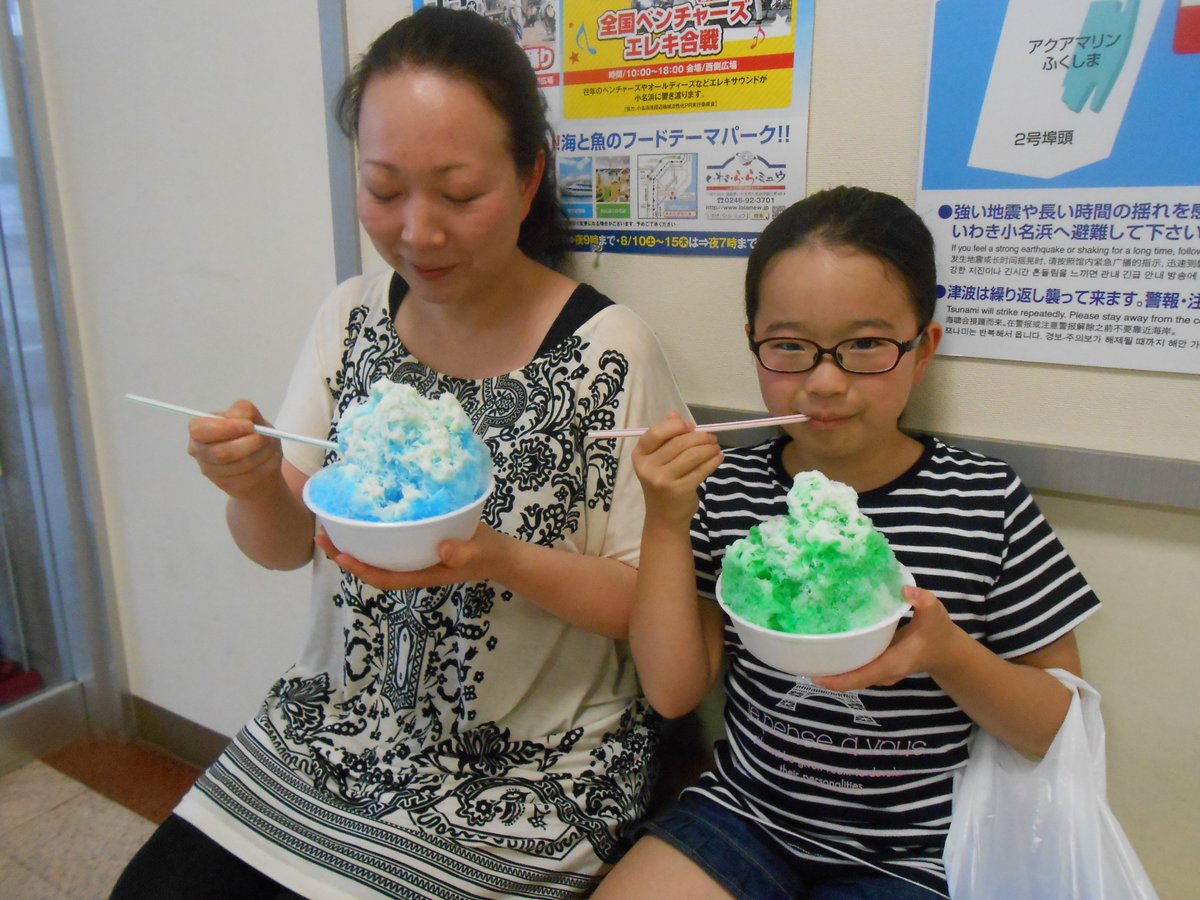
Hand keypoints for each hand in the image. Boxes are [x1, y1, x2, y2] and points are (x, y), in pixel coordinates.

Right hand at [187, 400, 283, 498]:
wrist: (261, 463)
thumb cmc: (252, 435)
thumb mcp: (254, 418)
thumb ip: (244, 410)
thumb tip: (239, 416)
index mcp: (200, 429)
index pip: (200, 430)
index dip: (227, 428)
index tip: (250, 426)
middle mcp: (200, 451)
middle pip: (220, 452)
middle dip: (249, 444)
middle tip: (264, 438)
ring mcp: (211, 471)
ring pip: (238, 465)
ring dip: (261, 454)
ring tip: (269, 447)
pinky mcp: (226, 485)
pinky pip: (248, 477)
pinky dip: (264, 466)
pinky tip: (266, 460)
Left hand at [314, 522, 505, 590]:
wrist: (500, 556)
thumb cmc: (488, 555)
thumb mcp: (479, 552)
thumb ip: (463, 553)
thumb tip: (442, 549)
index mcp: (422, 573)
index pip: (384, 577)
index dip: (360, 568)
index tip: (340, 555)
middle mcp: (413, 567)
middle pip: (373, 566)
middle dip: (347, 555)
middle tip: (322, 535)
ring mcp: (415, 556)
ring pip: (379, 555)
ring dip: (356, 543)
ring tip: (335, 525)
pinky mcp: (419, 543)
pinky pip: (391, 542)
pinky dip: (374, 532)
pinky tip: (366, 517)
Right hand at [632, 412, 722, 528]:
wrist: (664, 518)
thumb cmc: (663, 483)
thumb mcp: (658, 460)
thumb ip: (666, 437)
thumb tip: (675, 414)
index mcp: (640, 455)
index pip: (655, 432)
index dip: (676, 426)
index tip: (690, 426)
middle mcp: (648, 467)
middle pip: (678, 442)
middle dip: (699, 437)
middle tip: (711, 438)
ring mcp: (663, 480)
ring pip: (692, 455)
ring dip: (708, 448)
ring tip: (715, 447)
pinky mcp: (680, 490)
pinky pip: (702, 469)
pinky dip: (713, 461)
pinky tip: (718, 457)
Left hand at [814, 586, 964, 691]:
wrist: (946, 651)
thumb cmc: (938, 632)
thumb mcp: (935, 613)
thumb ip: (923, 602)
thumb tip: (905, 589)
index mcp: (894, 663)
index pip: (863, 676)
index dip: (839, 679)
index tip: (817, 677)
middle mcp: (884, 672)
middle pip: (851, 679)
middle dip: (828, 674)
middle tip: (802, 660)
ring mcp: (880, 672)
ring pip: (852, 676)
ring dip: (832, 669)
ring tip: (808, 654)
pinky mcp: (878, 667)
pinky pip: (856, 669)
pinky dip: (842, 663)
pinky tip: (826, 648)